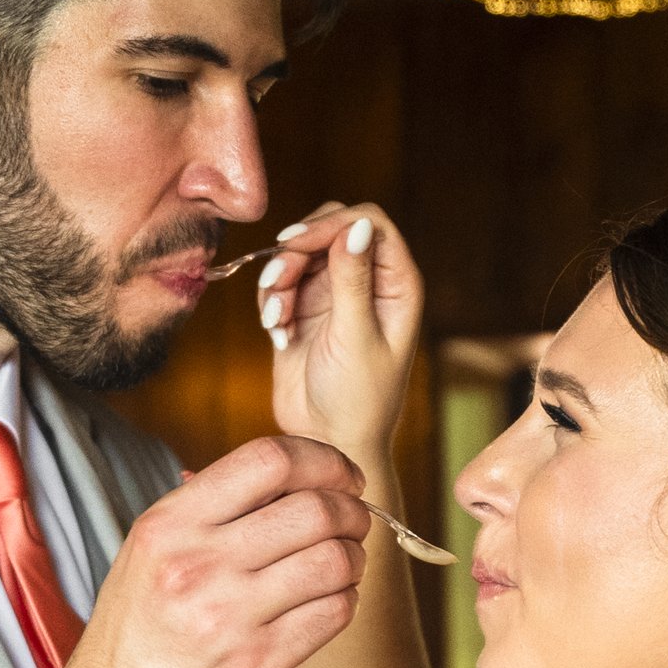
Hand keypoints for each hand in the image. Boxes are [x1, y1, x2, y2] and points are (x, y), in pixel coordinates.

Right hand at [50, 435, 369, 667]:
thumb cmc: (134, 638)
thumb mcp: (149, 557)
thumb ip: (208, 513)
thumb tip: (286, 473)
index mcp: (169, 526)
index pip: (268, 459)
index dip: (324, 460)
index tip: (342, 476)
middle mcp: (197, 565)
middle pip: (315, 508)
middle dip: (351, 511)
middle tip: (355, 522)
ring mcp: (229, 618)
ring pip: (334, 560)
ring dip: (354, 558)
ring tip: (344, 565)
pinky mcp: (258, 666)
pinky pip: (333, 613)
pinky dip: (345, 600)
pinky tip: (329, 602)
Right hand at [259, 205, 423, 468]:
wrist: (328, 444)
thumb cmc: (357, 400)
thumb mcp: (355, 337)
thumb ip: (352, 280)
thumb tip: (357, 226)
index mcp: (396, 285)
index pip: (369, 224)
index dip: (332, 224)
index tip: (295, 243)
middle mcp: (368, 282)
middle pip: (330, 229)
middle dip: (298, 250)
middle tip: (278, 280)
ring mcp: (335, 295)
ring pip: (300, 254)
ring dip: (279, 280)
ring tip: (277, 320)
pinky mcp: (304, 311)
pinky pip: (280, 284)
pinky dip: (272, 301)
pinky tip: (278, 333)